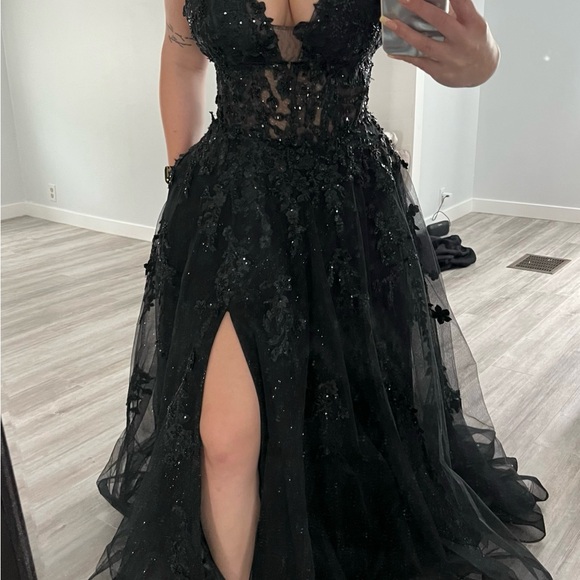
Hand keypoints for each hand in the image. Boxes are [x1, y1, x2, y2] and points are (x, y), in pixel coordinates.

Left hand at [380, 0, 499, 87]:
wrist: (482, 71)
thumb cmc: (475, 42)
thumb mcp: (472, 23)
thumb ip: (455, 11)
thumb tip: (429, 3)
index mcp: (472, 23)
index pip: (461, 2)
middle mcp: (462, 40)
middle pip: (439, 21)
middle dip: (419, 8)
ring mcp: (450, 57)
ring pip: (424, 44)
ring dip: (404, 32)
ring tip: (389, 22)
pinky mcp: (440, 71)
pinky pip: (418, 62)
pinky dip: (404, 55)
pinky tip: (392, 50)